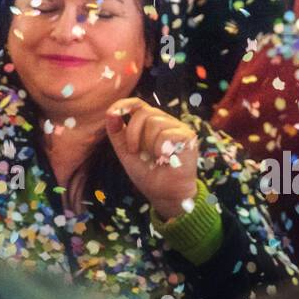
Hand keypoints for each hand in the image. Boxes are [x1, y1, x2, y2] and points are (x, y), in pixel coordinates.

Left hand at [105, 98, 198, 220]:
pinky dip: (161, 150)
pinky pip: (166, 134)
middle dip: (133, 133)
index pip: (137, 104)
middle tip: (135, 151)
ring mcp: (177, 127)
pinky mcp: (187, 136)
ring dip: (148, 144)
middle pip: (143, 111)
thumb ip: (116, 132)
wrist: (164, 194)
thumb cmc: (148, 172)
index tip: (112, 113)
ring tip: (155, 157)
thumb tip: (110, 113)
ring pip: (154, 122)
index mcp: (150, 123)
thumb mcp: (125, 151)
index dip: (124, 104)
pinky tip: (166, 159)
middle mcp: (164, 121)